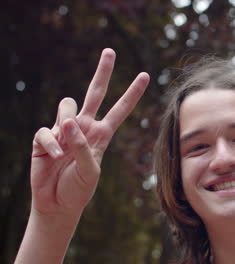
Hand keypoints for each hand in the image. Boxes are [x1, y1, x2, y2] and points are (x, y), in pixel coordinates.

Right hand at [30, 48, 148, 216]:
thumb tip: (69, 120)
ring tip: (65, 149)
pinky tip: (54, 157)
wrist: (58, 204)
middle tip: (110, 51)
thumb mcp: (91, 171)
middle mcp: (84, 127)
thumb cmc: (79, 189)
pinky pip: (47, 130)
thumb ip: (82, 147)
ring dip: (67, 123)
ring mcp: (64, 130)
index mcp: (102, 134)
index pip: (120, 109)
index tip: (145, 76)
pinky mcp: (45, 138)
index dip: (132, 94)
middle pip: (95, 92)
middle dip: (103, 72)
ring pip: (67, 104)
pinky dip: (52, 144)